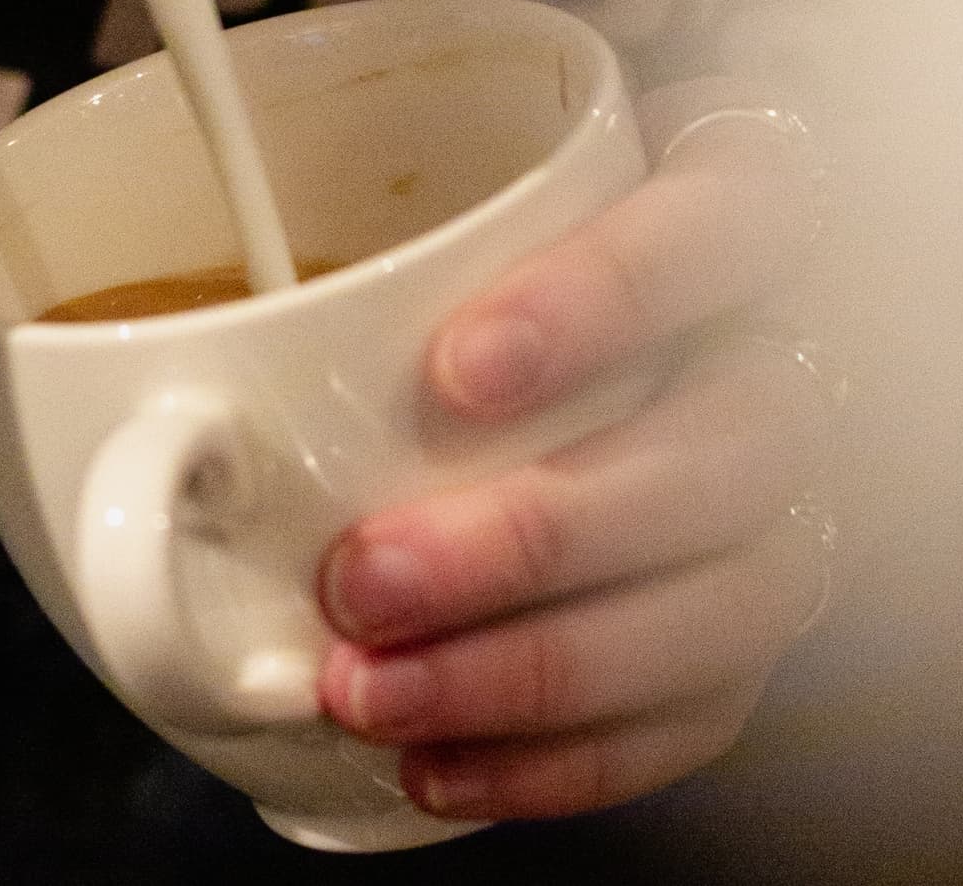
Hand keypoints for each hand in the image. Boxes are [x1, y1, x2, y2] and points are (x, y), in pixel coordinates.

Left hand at [314, 80, 838, 820]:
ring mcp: (796, 498)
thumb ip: (365, 251)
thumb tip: (166, 394)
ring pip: (736, 598)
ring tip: (375, 691)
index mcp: (738, 205)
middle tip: (364, 574)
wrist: (593, 328)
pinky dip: (569, 756)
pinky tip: (440, 764)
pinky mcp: (759, 620)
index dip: (608, 303)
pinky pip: (704, 710)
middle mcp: (793, 352)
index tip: (454, 374)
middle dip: (540, 535)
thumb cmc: (495, 247)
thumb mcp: (448, 198)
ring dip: (541, 668)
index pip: (728, 226)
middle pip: (733, 449)